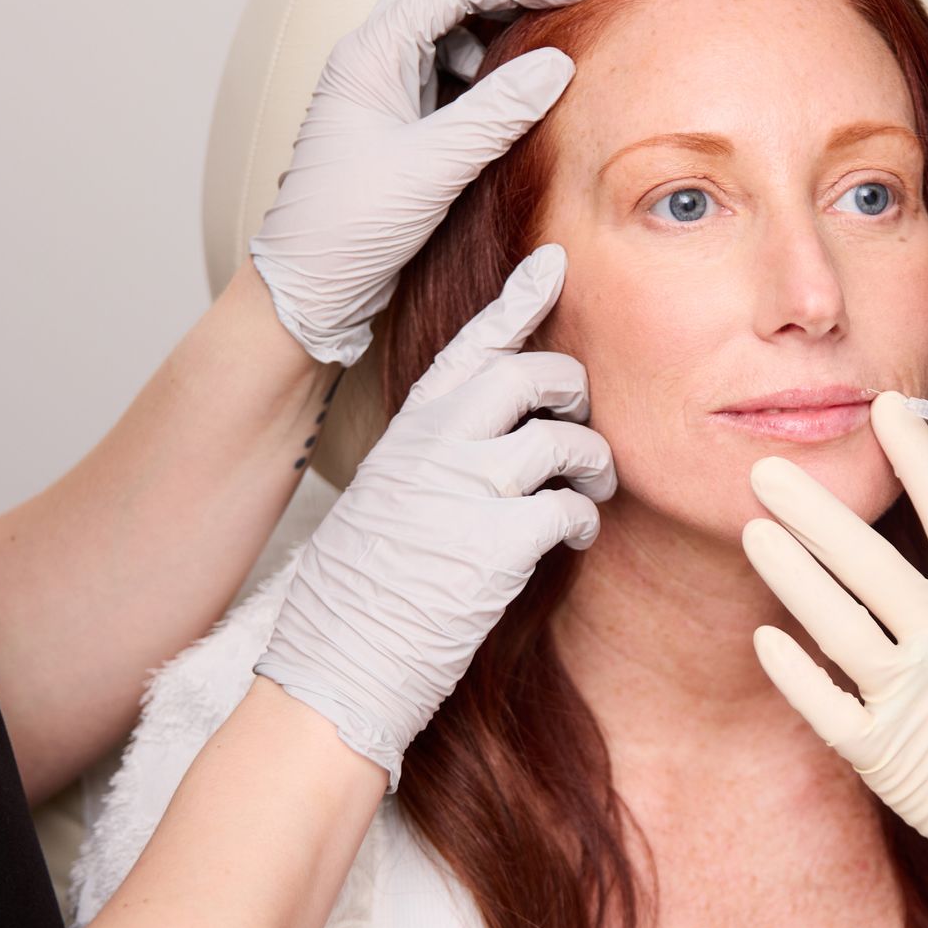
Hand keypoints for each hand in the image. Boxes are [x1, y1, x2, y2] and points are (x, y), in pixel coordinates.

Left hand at [251, 0, 601, 364]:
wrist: (308, 286)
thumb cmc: (345, 230)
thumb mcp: (429, 170)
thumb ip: (494, 114)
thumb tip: (558, 65)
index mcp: (371, 54)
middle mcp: (377, 56)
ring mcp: (391, 84)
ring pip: (453, 16)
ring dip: (506, 11)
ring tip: (560, 25)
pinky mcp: (406, 116)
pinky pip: (457, 64)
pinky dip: (497, 58)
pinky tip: (528, 79)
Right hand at [255, 247, 615, 786]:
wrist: (335, 663)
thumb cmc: (362, 590)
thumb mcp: (386, 498)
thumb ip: (435, 456)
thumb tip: (496, 437)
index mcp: (408, 431)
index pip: (469, 345)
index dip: (517, 301)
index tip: (552, 265)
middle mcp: (435, 446)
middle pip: (531, 374)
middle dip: (572, 393)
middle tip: (577, 426)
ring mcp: (466, 490)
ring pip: (565, 440)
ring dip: (592, 464)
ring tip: (587, 492)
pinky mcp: (497, 544)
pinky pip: (571, 509)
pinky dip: (583, 523)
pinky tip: (573, 541)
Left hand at [742, 392, 927, 909]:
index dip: (915, 452)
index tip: (883, 406)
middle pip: (867, 557)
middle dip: (811, 506)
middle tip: (765, 470)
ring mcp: (914, 697)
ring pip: (831, 618)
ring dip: (788, 570)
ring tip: (755, 532)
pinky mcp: (883, 752)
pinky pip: (821, 698)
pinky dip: (790, 665)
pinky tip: (765, 634)